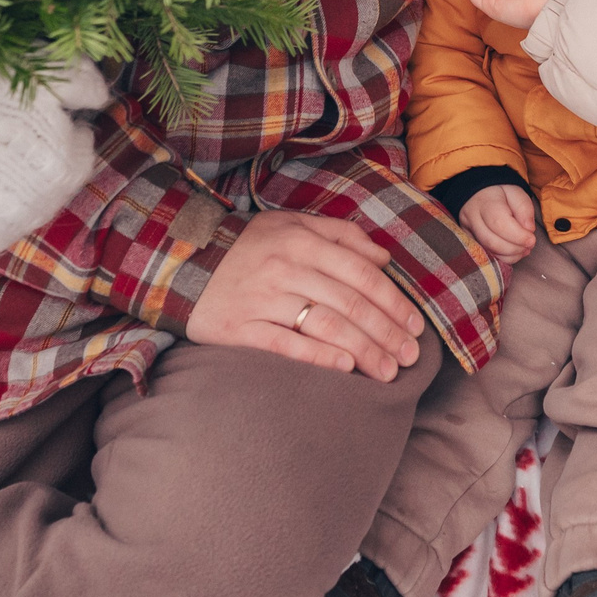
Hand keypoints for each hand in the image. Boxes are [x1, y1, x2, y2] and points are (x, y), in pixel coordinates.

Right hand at [0, 36, 110, 262]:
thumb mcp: (37, 67)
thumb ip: (81, 84)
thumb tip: (104, 99)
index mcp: (62, 164)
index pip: (82, 158)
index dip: (68, 135)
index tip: (48, 120)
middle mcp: (36, 206)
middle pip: (53, 191)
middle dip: (42, 165)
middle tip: (13, 140)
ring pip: (20, 216)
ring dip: (14, 192)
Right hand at [184, 210, 424, 380]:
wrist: (180, 261)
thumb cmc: (246, 245)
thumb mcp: (291, 225)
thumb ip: (340, 235)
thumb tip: (384, 257)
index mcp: (302, 241)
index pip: (360, 273)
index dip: (393, 301)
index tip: (415, 326)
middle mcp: (285, 268)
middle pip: (348, 304)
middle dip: (386, 333)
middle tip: (411, 357)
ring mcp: (262, 299)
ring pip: (324, 325)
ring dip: (363, 350)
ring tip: (388, 371)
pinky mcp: (239, 328)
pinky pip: (285, 344)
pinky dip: (318, 356)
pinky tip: (345, 367)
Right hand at [459, 184, 537, 263]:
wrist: (479, 192)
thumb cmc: (500, 191)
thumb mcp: (516, 191)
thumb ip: (524, 208)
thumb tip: (528, 229)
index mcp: (484, 202)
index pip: (499, 224)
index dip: (518, 236)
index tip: (532, 239)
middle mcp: (471, 218)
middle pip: (492, 242)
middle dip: (515, 248)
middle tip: (529, 245)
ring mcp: (467, 231)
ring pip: (488, 251)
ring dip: (510, 255)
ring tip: (524, 249)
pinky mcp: (468, 241)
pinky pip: (485, 255)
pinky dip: (502, 257)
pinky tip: (513, 252)